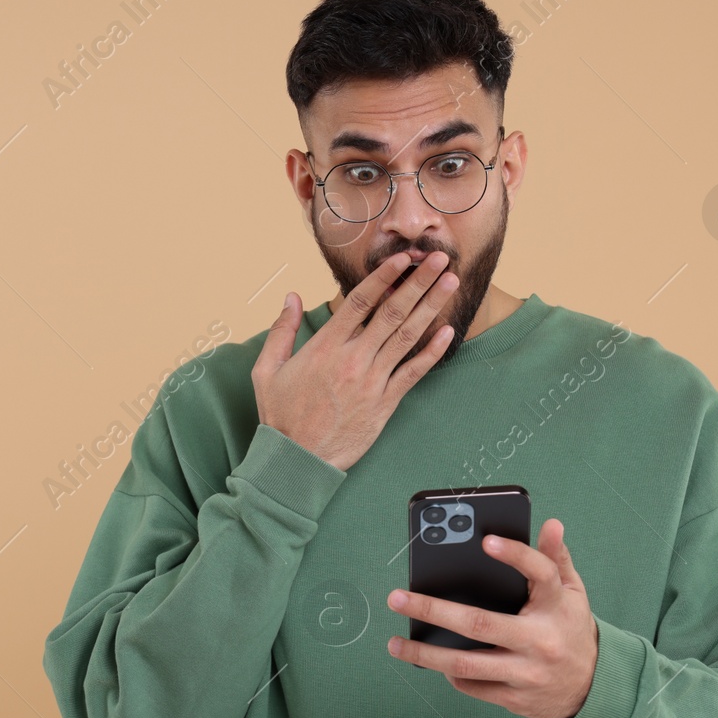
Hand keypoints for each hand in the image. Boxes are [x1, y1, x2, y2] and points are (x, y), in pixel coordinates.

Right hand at [252, 251, 457, 471]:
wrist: (296, 460)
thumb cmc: (280, 415)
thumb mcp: (267, 369)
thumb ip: (281, 330)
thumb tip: (289, 295)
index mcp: (324, 347)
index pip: (359, 301)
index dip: (383, 276)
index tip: (401, 258)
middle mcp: (352, 359)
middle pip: (391, 312)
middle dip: (417, 282)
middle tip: (437, 258)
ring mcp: (371, 381)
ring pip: (406, 336)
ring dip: (430, 306)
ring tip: (450, 283)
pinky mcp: (384, 403)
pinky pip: (413, 372)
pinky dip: (432, 351)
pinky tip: (448, 331)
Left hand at [385, 518, 599, 717]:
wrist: (593, 688)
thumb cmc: (571, 629)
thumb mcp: (572, 593)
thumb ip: (556, 559)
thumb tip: (550, 524)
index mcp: (557, 608)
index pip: (541, 575)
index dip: (515, 556)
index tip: (486, 541)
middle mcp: (540, 641)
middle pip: (479, 624)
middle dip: (433, 610)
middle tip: (397, 599)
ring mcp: (527, 673)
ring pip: (466, 665)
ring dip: (425, 654)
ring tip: (396, 643)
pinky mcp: (515, 699)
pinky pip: (473, 687)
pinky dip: (450, 674)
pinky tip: (432, 661)